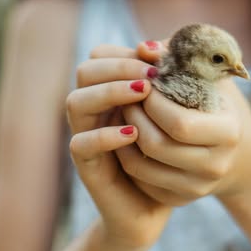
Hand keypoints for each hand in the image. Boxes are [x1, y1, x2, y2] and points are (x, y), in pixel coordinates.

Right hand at [66, 43, 171, 250]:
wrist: (160, 202)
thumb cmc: (172, 149)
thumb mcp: (176, 110)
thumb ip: (168, 80)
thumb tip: (162, 48)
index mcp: (111, 89)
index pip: (101, 55)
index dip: (126, 52)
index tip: (156, 55)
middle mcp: (94, 108)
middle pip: (85, 71)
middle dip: (118, 67)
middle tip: (151, 74)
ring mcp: (86, 134)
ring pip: (75, 101)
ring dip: (109, 93)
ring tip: (143, 94)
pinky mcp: (87, 166)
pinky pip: (80, 143)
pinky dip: (105, 135)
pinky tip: (134, 133)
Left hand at [116, 41, 250, 206]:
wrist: (237, 153)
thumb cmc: (218, 103)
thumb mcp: (208, 76)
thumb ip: (178, 58)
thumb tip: (144, 47)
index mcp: (229, 132)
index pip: (179, 123)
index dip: (154, 102)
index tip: (144, 83)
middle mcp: (217, 165)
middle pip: (157, 146)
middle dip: (135, 117)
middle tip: (127, 97)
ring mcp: (198, 187)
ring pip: (143, 167)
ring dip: (123, 136)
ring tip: (123, 112)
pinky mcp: (180, 199)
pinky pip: (141, 181)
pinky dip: (126, 157)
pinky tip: (126, 135)